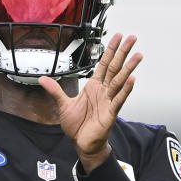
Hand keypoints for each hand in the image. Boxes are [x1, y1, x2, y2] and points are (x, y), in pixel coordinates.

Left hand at [39, 33, 142, 171]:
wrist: (81, 143)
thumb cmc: (77, 126)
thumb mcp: (63, 104)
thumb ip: (55, 90)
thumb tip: (43, 79)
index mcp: (93, 87)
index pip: (104, 64)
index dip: (110, 50)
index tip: (117, 37)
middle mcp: (103, 91)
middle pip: (115, 67)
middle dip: (123, 52)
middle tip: (132, 38)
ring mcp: (108, 101)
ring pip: (120, 81)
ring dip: (129, 68)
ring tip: (137, 55)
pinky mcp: (110, 113)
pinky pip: (118, 99)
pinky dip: (125, 89)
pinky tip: (131, 79)